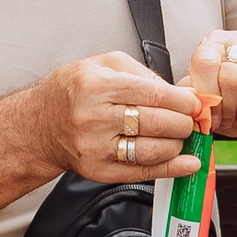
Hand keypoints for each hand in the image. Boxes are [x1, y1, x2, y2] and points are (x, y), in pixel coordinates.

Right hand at [40, 50, 206, 184]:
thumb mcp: (105, 65)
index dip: (183, 101)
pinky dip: (170, 169)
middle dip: (184, 122)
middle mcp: (94, 117)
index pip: (154, 95)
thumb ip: (145, 74)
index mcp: (98, 86)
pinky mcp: (98, 170)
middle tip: (191, 120)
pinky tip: (187, 164)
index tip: (195, 103)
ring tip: (183, 136)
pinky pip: (142, 172)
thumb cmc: (74, 91)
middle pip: (156, 123)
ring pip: (152, 150)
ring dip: (178, 144)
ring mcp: (95, 147)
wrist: (41, 123)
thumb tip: (182, 93)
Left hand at [188, 26, 236, 151]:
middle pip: (230, 77)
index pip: (205, 62)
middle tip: (230, 119)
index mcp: (218, 41)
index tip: (209, 114)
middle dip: (228, 108)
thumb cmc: (235, 103)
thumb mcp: (208, 98)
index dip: (205, 94)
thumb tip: (184, 99)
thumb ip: (193, 94)